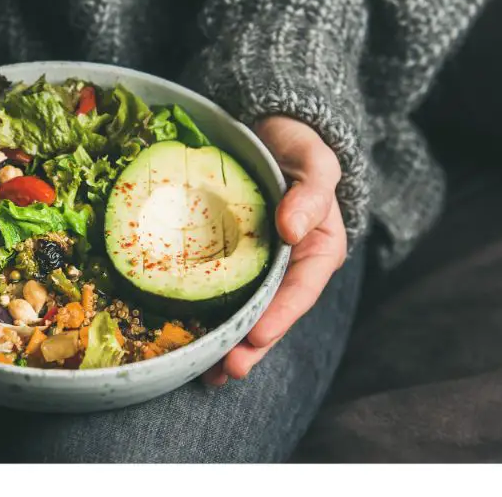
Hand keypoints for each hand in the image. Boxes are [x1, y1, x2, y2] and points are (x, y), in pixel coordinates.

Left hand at [203, 116, 347, 385]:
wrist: (268, 129)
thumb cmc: (298, 146)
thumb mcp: (316, 162)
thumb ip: (312, 193)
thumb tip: (293, 228)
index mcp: (317, 250)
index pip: (300, 291)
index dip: (280, 317)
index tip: (256, 336)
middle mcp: (288, 266)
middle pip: (271, 314)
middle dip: (249, 345)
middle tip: (226, 369)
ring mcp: (257, 264)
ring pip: (244, 310)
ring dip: (226, 343)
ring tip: (206, 372)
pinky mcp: (227, 257)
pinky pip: (216, 289)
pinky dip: (203, 315)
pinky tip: (184, 337)